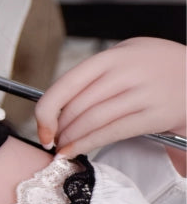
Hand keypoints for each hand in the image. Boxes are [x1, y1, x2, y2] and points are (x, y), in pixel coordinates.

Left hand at [35, 38, 185, 162]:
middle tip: (51, 139)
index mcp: (113, 56)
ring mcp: (143, 94)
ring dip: (72, 138)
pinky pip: (115, 132)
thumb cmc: (163, 65)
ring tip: (62, 147)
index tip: (41, 124)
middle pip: (79, 105)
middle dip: (59, 127)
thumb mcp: (130, 53)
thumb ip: (99, 71)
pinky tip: (78, 150)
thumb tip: (62, 99)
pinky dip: (90, 143)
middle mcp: (127, 73)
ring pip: (94, 120)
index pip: (68, 83)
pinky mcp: (156, 115)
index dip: (48, 108)